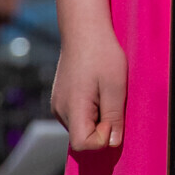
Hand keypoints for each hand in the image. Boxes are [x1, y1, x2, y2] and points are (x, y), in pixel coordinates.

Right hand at [52, 24, 126, 151]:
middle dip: (101, 127)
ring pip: (80, 127)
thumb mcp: (116, 86)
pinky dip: (89, 110)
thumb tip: (114, 143)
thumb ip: (114, 117)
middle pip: (82, 137)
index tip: (112, 115)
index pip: (83, 144)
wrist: (83, 29)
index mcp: (72, 107)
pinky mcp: (59, 98)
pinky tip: (95, 89)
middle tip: (110, 98)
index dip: (102, 138)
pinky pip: (77, 116)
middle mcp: (60, 110)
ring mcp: (58, 104)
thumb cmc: (102, 54)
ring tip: (103, 90)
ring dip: (96, 118)